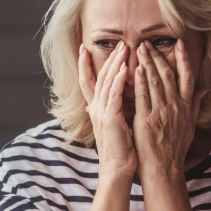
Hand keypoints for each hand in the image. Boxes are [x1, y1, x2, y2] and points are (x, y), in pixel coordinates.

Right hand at [79, 39, 137, 176]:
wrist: (116, 167)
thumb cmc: (119, 149)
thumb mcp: (115, 125)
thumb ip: (114, 109)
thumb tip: (118, 99)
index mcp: (95, 110)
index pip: (88, 82)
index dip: (85, 65)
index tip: (84, 49)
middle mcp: (95, 109)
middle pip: (97, 77)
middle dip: (106, 58)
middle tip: (116, 42)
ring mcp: (101, 113)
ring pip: (106, 82)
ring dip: (115, 63)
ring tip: (124, 48)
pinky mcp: (110, 117)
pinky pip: (114, 94)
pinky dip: (119, 79)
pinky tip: (126, 67)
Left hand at [132, 38, 207, 178]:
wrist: (164, 168)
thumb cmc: (174, 149)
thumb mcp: (189, 126)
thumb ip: (194, 106)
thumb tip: (201, 90)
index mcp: (186, 106)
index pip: (187, 76)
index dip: (183, 59)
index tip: (178, 44)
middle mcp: (175, 106)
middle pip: (168, 75)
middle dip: (158, 57)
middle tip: (148, 43)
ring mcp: (161, 112)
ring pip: (155, 82)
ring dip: (147, 64)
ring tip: (139, 50)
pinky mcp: (146, 120)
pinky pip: (143, 97)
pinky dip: (139, 82)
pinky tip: (135, 70)